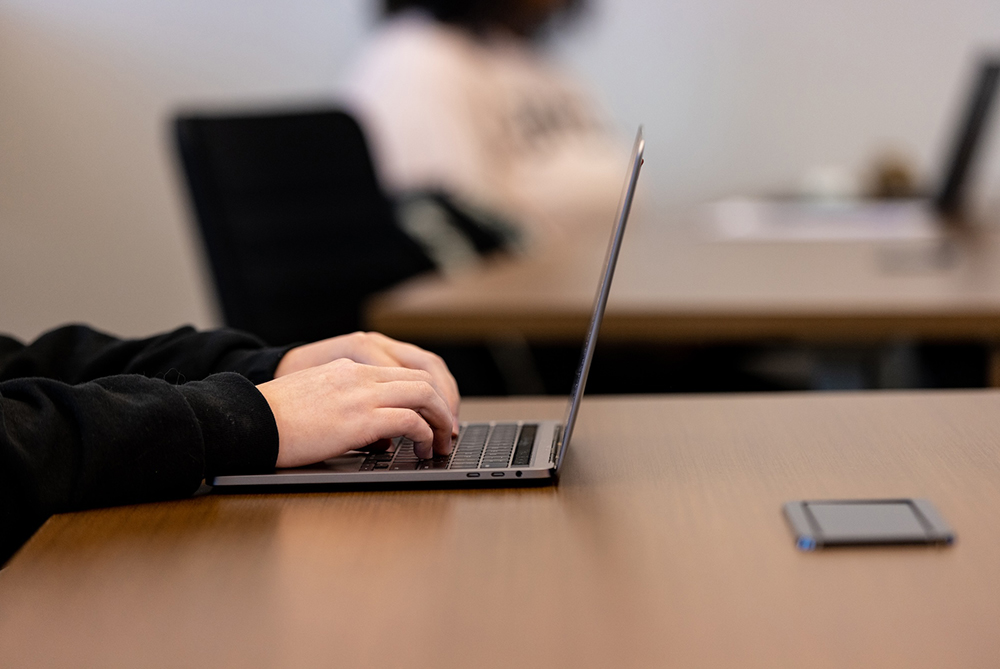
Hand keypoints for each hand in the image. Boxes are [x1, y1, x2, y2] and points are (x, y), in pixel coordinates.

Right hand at [257, 358, 455, 466]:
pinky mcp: (361, 418)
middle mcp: (359, 375)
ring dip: (439, 419)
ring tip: (441, 442)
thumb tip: (379, 433)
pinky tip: (423, 449)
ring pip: (423, 395)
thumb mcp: (315, 399)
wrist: (248, 420)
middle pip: (421, 378)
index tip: (432, 415)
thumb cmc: (272, 419)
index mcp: (348, 368)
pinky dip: (425, 434)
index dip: (426, 394)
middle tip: (446, 430)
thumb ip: (348, 406)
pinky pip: (410, 420)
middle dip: (441, 405)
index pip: (402, 372)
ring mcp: (361, 394)